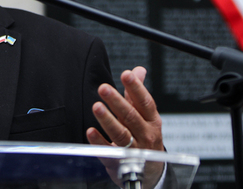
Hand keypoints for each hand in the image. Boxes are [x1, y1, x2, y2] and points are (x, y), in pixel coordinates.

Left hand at [86, 67, 163, 186]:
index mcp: (152, 120)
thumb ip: (137, 93)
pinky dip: (99, 141)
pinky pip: (108, 151)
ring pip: (121, 134)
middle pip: (131, 116)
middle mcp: (145, 135)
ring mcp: (134, 149)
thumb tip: (138, 70)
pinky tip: (90, 131)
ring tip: (97, 107)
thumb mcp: (146, 116)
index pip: (145, 102)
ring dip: (108, 120)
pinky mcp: (119, 161)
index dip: (136, 88)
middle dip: (117, 101)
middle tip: (103, 88)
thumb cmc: (145, 137)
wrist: (150, 171)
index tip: (126, 74)